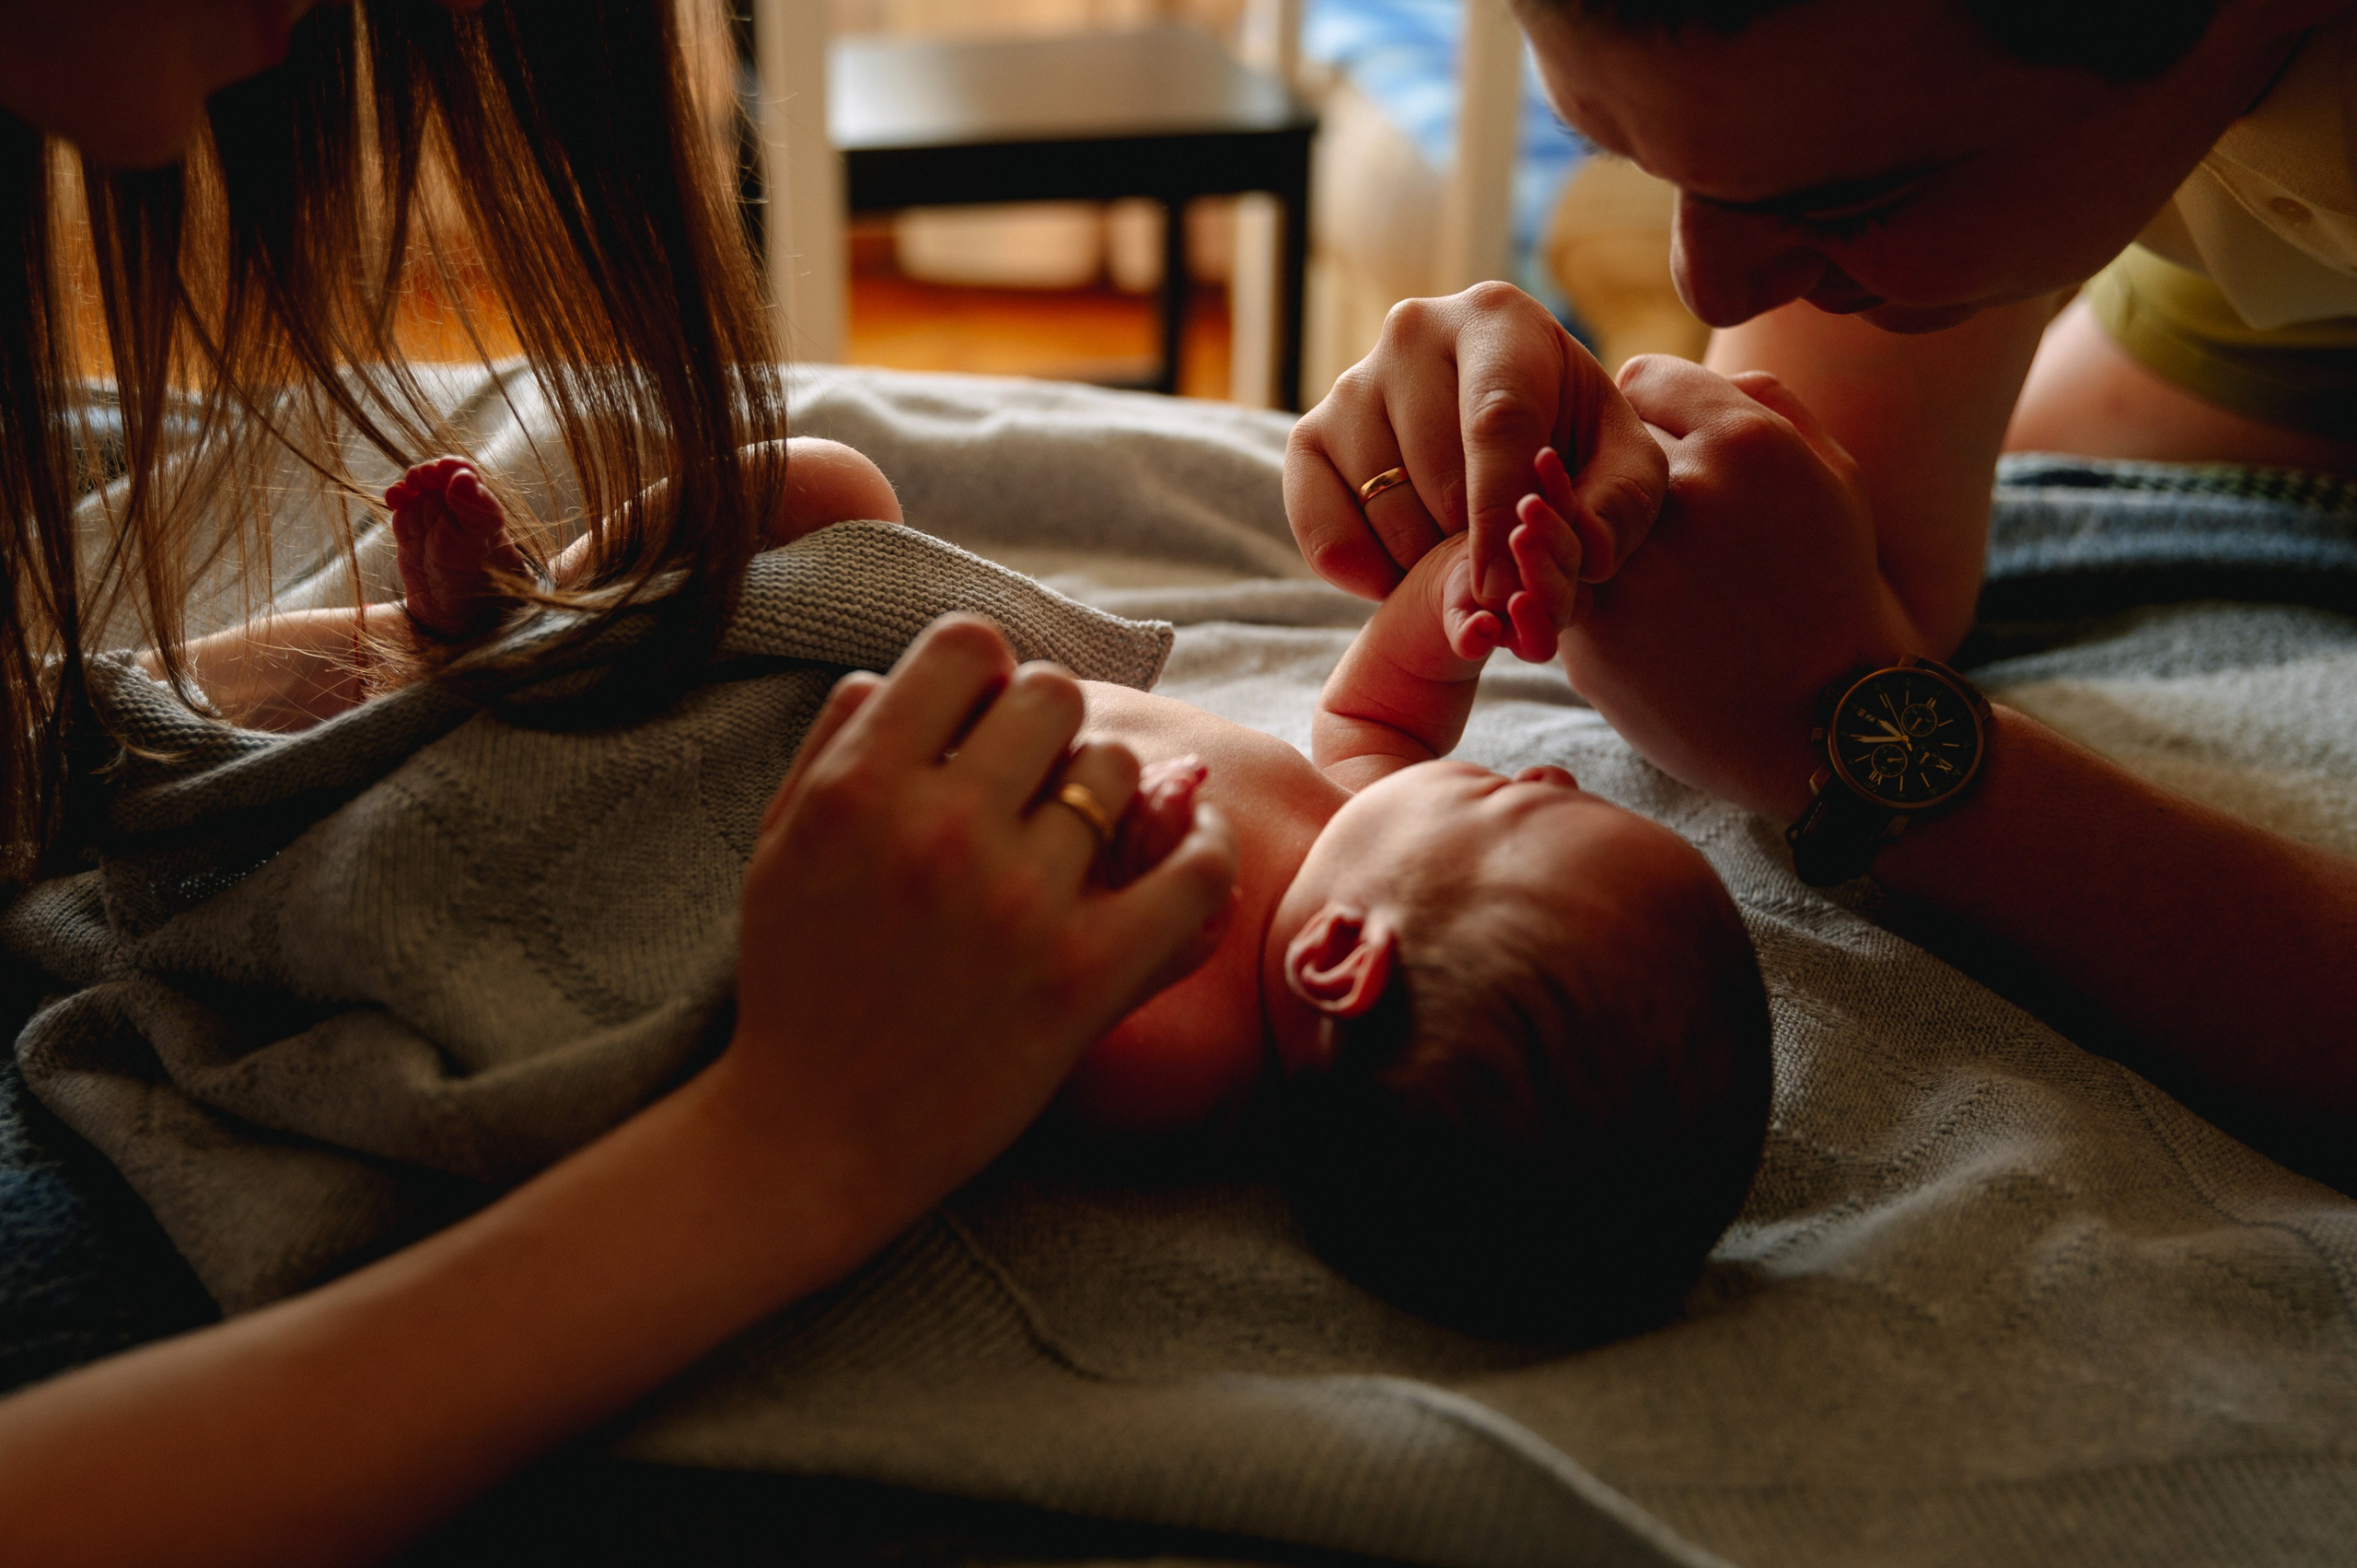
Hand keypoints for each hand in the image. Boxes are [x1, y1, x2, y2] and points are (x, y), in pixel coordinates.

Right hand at [720, 616, 1237, 1244]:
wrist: (813, 1138)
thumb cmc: (798, 989)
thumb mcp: (779, 848)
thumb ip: (833, 746)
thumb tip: (891, 675)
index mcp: (860, 788)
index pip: (968, 646)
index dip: (984, 676)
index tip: (983, 724)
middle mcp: (941, 828)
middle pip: (1054, 694)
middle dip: (1047, 730)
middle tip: (1033, 785)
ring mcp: (1021, 901)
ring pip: (1118, 769)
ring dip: (1105, 796)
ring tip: (1078, 845)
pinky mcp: (1086, 975)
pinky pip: (1193, 869)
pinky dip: (1203, 849)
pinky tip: (1185, 852)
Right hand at [1285, 282, 1665, 608]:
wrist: (1508, 449)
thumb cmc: (1575, 452)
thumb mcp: (1627, 473)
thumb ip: (1616, 510)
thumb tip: (1557, 548)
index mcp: (1501, 319)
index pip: (1497, 421)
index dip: (1502, 514)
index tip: (1503, 587)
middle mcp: (1415, 331)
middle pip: (1440, 472)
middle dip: (1473, 546)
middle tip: (1503, 574)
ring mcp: (1353, 381)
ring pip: (1383, 502)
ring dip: (1424, 561)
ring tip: (1462, 559)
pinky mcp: (1309, 434)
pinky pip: (1318, 525)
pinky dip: (1360, 571)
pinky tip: (1401, 576)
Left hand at [1559, 358, 1918, 822]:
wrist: (1826, 724)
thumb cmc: (1833, 594)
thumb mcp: (1833, 481)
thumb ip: (1771, 407)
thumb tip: (1697, 378)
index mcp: (1747, 443)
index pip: (1642, 380)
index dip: (1643, 412)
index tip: (1653, 443)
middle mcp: (1685, 496)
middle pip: (1597, 446)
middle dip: (1607, 466)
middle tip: (1629, 498)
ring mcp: (1633, 568)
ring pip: (1563, 515)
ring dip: (1573, 526)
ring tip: (1599, 545)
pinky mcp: (1597, 633)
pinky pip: (1556, 585)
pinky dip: (1568, 589)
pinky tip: (1611, 606)